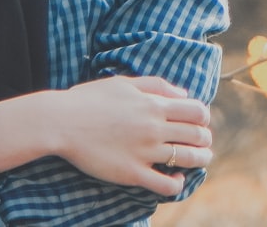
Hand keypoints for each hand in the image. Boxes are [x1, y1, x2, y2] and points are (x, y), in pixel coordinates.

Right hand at [52, 75, 211, 195]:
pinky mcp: (133, 173)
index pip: (196, 111)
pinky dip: (178, 184)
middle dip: (205, 139)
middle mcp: (154, 127)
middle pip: (197, 135)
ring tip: (200, 159)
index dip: (203, 117)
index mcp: (152, 104)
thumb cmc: (89, 98)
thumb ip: (156, 84)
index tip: (199, 121)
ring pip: (189, 159)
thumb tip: (184, 93)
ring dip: (201, 159)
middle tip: (202, 142)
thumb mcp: (123, 82)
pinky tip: (176, 179)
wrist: (61, 121)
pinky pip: (166, 184)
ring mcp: (145, 152)